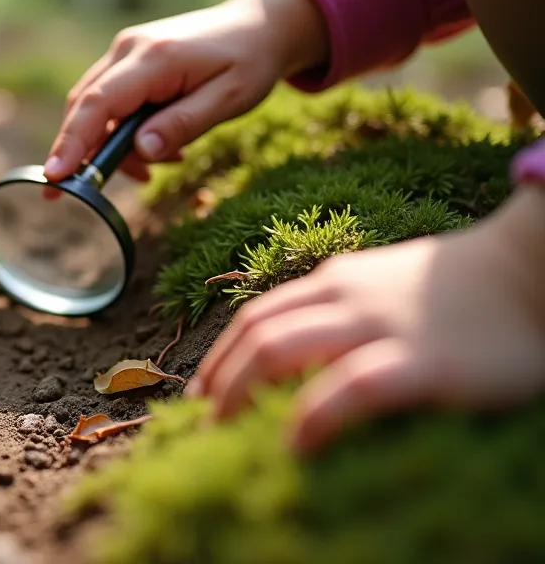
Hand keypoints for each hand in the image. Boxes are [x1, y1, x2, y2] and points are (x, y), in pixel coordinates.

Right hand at [45, 0, 328, 182]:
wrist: (258, 25)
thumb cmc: (249, 61)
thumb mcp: (230, 99)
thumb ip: (184, 124)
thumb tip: (141, 152)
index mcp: (155, 58)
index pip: (98, 103)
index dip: (72, 142)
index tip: (54, 176)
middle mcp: (128, 49)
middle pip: (84, 106)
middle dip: (81, 152)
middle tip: (86, 194)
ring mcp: (124, 52)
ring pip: (93, 106)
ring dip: (111, 145)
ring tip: (154, 167)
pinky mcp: (127, 61)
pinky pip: (108, 101)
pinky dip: (119, 132)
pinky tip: (153, 148)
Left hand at [188, 187, 544, 453]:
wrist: (534, 267)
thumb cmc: (462, 286)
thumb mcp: (386, 284)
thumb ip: (341, 308)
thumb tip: (296, 353)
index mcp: (336, 280)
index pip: (256, 316)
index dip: (220, 355)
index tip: (201, 391)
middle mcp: (345, 297)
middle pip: (255, 333)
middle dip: (220, 379)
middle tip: (205, 418)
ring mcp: (379, 327)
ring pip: (278, 350)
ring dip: (240, 392)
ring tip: (227, 431)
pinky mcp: (420, 364)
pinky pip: (348, 390)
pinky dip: (311, 418)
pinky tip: (294, 445)